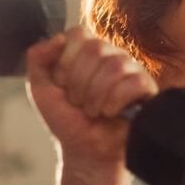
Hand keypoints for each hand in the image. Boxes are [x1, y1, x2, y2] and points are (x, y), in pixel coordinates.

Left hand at [25, 28, 157, 165]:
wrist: (85, 149)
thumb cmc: (67, 118)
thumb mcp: (40, 88)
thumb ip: (37, 58)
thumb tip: (58, 38)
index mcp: (86, 49)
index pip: (78, 34)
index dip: (66, 63)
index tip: (63, 85)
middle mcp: (110, 53)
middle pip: (96, 49)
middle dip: (79, 83)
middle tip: (79, 102)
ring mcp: (130, 68)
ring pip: (115, 66)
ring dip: (95, 96)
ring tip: (93, 110)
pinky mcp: (146, 86)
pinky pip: (134, 82)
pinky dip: (115, 102)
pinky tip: (111, 113)